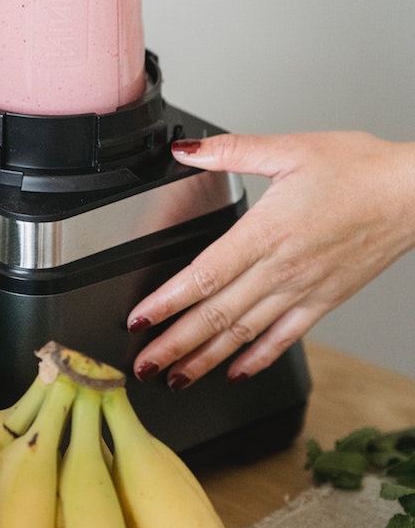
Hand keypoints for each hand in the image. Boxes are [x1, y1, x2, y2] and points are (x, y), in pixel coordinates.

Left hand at [128, 131, 414, 386]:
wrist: (413, 195)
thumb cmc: (358, 169)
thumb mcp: (289, 149)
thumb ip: (231, 150)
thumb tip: (186, 150)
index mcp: (267, 231)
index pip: (205, 275)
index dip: (168, 301)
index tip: (140, 319)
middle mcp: (282, 269)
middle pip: (217, 315)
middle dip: (175, 344)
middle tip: (143, 365)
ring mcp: (304, 290)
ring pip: (245, 333)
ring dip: (206, 359)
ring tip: (177, 378)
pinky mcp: (324, 301)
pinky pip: (284, 338)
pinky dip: (256, 358)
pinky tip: (235, 372)